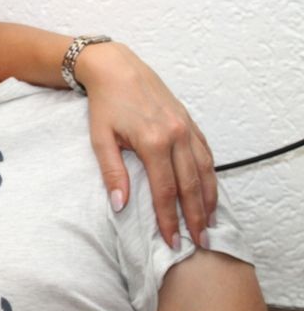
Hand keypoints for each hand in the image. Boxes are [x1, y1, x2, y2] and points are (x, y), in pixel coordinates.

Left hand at [78, 42, 216, 247]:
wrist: (116, 68)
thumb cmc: (104, 104)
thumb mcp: (100, 138)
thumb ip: (112, 173)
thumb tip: (120, 205)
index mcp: (153, 142)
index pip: (165, 191)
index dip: (170, 219)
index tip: (172, 241)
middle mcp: (176, 135)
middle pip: (191, 185)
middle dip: (196, 216)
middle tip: (200, 242)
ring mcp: (187, 127)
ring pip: (205, 170)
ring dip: (209, 199)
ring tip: (210, 223)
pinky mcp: (190, 121)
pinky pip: (206, 153)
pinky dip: (210, 174)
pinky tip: (209, 190)